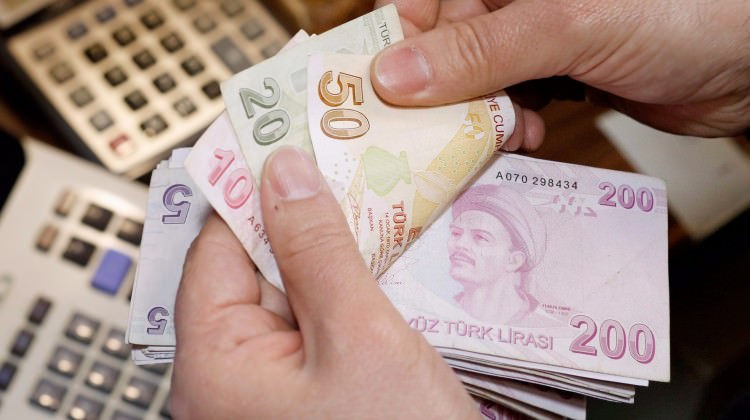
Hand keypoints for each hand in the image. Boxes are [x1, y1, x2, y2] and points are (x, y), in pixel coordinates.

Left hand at [170, 146, 478, 418]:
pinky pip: (317, 327)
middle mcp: (228, 378)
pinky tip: (386, 269)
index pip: (216, 246)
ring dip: (335, 257)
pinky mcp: (309, 395)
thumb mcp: (360, 339)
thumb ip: (317, 250)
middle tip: (354, 172)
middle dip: (305, 221)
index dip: (253, 187)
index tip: (292, 140)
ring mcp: (269, 391)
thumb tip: (284, 172)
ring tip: (382, 214)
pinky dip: (349, 294)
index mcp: (214, 364)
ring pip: (292, 294)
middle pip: (254, 268)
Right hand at [372, 0, 749, 147]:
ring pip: (471, 85)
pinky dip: (507, 128)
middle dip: (439, 97)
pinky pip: (505, 105)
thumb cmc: (680, 12)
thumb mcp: (568, 24)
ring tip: (501, 134)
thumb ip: (480, 51)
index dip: (396, 49)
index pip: (420, 4)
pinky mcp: (552, 74)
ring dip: (476, 120)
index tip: (381, 100)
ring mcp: (531, 38)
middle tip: (439, 134)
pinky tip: (524, 137)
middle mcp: (509, 2)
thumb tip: (393, 77)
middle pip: (440, 51)